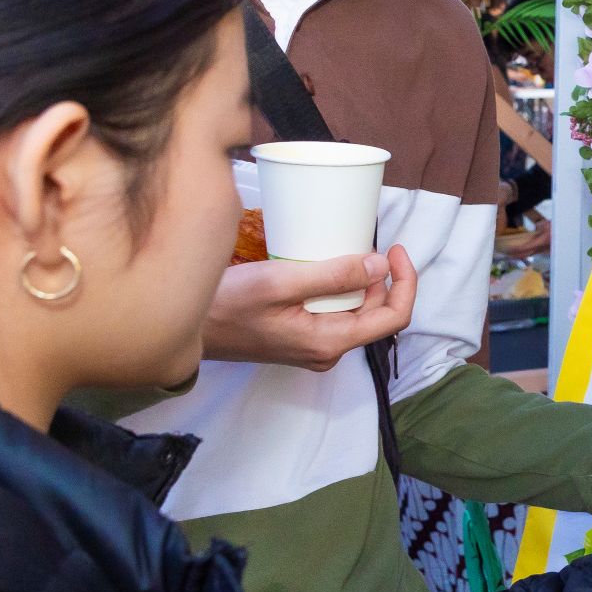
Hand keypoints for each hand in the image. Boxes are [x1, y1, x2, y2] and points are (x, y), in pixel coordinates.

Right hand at [202, 246, 416, 370]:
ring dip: (359, 281)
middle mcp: (328, 351)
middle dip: (382, 278)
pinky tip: (325, 265)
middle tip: (369, 240)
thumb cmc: (227, 305)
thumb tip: (381, 265)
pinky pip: (333, 313)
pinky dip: (338, 288)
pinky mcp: (299, 338)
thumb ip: (333, 275)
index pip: (394, 318)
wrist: (186, 330)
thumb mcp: (281, 282)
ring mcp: (313, 347)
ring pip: (354, 312)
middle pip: (376, 313)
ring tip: (348, 248)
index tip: (396, 249)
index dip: (406, 282)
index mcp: (331, 342)